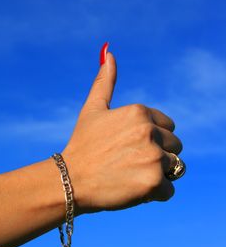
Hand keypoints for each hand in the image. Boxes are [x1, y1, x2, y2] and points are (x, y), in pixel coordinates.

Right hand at [62, 47, 182, 215]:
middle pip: (175, 147)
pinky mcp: (154, 182)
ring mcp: (153, 157)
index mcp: (140, 113)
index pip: (169, 127)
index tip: (131, 147)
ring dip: (158, 174)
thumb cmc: (82, 145)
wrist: (70, 180)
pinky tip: (133, 190)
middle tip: (130, 163)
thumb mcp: (93, 110)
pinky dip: (155, 194)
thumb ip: (105, 82)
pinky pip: (169, 191)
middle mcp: (150, 131)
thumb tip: (109, 52)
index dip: (153, 139)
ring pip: (175, 168)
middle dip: (158, 156)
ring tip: (132, 175)